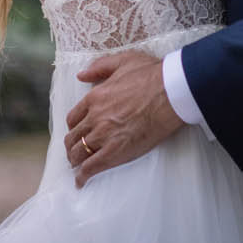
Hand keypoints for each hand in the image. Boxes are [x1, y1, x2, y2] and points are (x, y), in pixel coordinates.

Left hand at [62, 51, 183, 186]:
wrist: (170, 91)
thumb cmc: (151, 75)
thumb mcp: (122, 61)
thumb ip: (98, 67)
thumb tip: (81, 75)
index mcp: (95, 97)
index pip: (74, 118)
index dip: (73, 128)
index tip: (77, 133)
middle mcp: (95, 117)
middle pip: (74, 137)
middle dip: (71, 146)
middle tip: (74, 153)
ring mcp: (104, 135)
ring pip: (79, 152)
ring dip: (75, 161)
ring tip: (77, 167)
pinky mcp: (116, 151)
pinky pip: (92, 167)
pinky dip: (83, 176)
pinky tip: (81, 182)